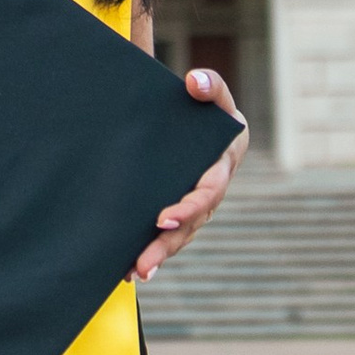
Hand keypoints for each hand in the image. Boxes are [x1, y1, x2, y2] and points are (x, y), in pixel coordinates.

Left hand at [134, 70, 244, 282]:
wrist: (186, 113)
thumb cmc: (198, 101)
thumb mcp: (208, 90)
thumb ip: (208, 85)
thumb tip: (194, 82)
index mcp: (225, 159)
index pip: (210, 190)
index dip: (189, 207)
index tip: (162, 219)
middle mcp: (214, 187)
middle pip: (193, 222)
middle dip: (169, 242)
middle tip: (144, 261)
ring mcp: (198, 204)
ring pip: (181, 235)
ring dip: (160, 255)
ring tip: (137, 272)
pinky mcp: (181, 211)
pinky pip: (171, 236)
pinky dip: (153, 253)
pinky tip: (128, 270)